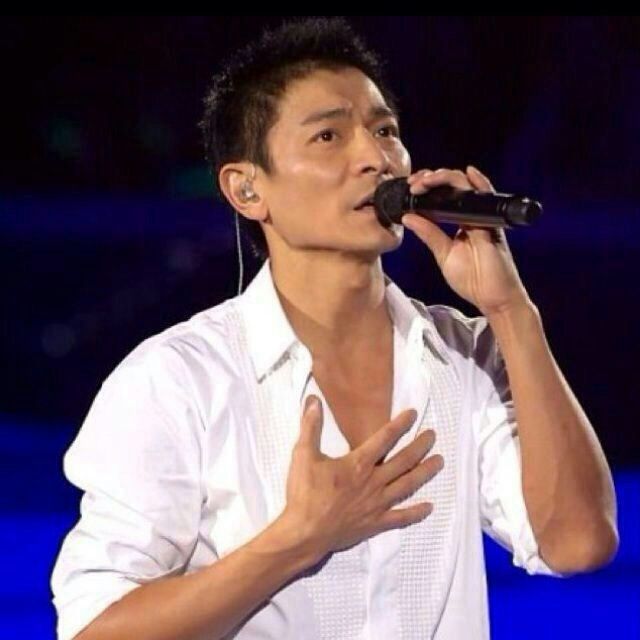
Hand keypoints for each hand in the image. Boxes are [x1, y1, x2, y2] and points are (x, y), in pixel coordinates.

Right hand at [280, 395, 443, 563]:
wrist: (304, 533)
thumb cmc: (304, 493)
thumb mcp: (303, 455)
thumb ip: (311, 426)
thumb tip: (313, 400)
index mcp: (358, 463)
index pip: (384, 438)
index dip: (400, 424)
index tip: (414, 414)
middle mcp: (373, 482)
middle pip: (404, 460)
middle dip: (420, 446)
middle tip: (433, 435)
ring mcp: (377, 504)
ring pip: (407, 485)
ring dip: (425, 472)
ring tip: (439, 462)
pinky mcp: (375, 524)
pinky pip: (401, 517)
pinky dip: (416, 512)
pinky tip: (429, 507)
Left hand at [402, 166, 532, 316]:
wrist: (493, 298)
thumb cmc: (472, 279)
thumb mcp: (443, 254)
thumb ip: (429, 234)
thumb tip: (408, 217)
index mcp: (458, 221)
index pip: (442, 196)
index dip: (427, 187)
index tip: (410, 187)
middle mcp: (471, 215)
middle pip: (452, 187)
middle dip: (431, 179)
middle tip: (414, 183)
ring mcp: (483, 218)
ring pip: (466, 188)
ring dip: (445, 178)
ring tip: (427, 179)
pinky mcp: (492, 225)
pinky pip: (487, 199)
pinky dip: (479, 184)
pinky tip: (469, 173)